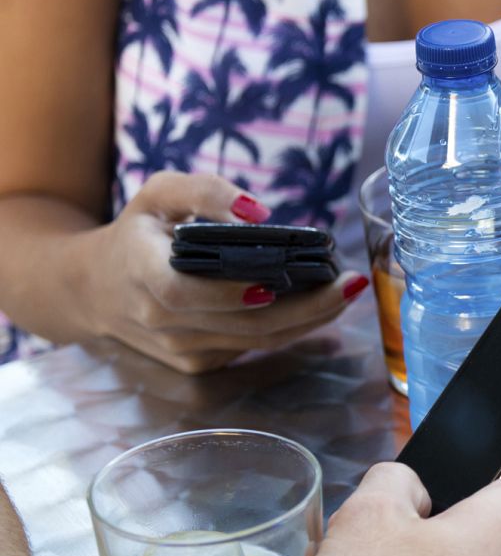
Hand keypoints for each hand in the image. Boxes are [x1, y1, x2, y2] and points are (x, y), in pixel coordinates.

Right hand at [80, 171, 367, 373]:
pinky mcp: (198, 364)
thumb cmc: (137, 233)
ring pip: (255, 341)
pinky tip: (321, 307)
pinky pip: (252, 347)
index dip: (228, 293)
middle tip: (349, 283)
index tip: (276, 282)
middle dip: (304, 307)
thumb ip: (204, 191)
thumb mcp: (158, 195)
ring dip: (309, 320)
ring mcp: (179, 349)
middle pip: (240, 324)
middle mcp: (159, 320)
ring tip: (347, 292)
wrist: (96, 289)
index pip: (183, 293)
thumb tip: (258, 211)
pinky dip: (291, 329)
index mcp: (140, 273)